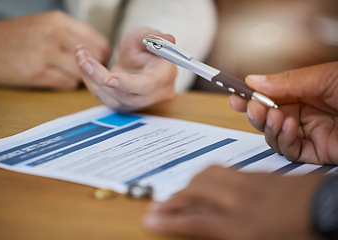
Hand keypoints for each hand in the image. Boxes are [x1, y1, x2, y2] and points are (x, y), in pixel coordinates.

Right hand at [0, 11, 110, 89]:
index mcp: (58, 20)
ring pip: (83, 73)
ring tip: (66, 74)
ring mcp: (45, 54)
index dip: (102, 56)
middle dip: (95, 69)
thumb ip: (71, 34)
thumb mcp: (44, 24)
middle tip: (87, 72)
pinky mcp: (36, 73)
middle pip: (96, 59)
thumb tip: (96, 51)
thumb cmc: (15, 37)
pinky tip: (55, 78)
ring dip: (79, 78)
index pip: (99, 42)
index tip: (98, 62)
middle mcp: (54, 34)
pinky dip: (66, 84)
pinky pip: (67, 84)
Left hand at [75, 27, 176, 110]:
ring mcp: (140, 103)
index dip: (128, 84)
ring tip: (81, 56)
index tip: (108, 78)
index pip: (148, 85)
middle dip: (101, 78)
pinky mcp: (125, 105)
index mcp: (165, 76)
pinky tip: (85, 66)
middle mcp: (155, 94)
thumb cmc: (143, 45)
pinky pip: (106, 99)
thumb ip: (153, 36)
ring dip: (92, 79)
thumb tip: (168, 38)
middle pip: (127, 95)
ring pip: (113, 100)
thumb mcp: (145, 34)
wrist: (139, 58)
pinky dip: (92, 83)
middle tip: (83, 58)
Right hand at [143, 165, 323, 239]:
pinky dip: (208, 176)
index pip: (195, 222)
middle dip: (174, 199)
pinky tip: (207, 182)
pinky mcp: (258, 174)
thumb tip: (205, 226)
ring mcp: (250, 184)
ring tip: (181, 193)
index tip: (150, 220)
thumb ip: (228, 233)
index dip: (169, 221)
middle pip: (197, 192)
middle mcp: (242, 202)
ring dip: (189, 184)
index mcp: (244, 228)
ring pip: (209, 176)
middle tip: (159, 205)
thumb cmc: (298, 234)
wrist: (328, 208)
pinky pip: (225, 171)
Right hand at [229, 62, 337, 164]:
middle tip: (253, 108)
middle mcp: (305, 113)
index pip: (270, 96)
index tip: (235, 97)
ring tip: (274, 117)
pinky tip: (289, 128)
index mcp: (306, 92)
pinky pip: (290, 151)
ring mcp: (310, 133)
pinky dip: (284, 141)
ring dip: (269, 127)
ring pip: (274, 136)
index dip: (250, 97)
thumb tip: (254, 81)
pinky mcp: (317, 152)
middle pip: (267, 117)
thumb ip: (288, 81)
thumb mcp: (324, 78)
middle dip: (256, 114)